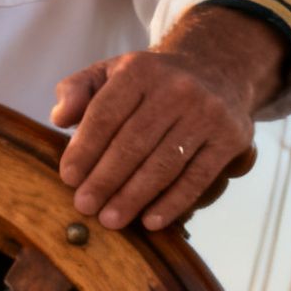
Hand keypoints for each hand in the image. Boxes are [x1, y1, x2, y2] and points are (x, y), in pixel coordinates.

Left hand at [51, 52, 255, 231]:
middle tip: (84, 206)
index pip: (105, 115)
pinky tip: (150, 221)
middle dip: (105, 180)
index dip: (85, 149)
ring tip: (110, 220)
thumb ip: (76, 90)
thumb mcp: (109, 72)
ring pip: (164, 164)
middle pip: (133, 143)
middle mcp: (177, 88)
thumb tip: (59, 118)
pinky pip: (197, 177)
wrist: (216, 69)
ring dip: (133, 197)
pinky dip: (173, 203)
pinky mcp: (230, 138)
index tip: (68, 178)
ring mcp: (207, 113)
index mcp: (140, 71)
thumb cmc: (149, 82)